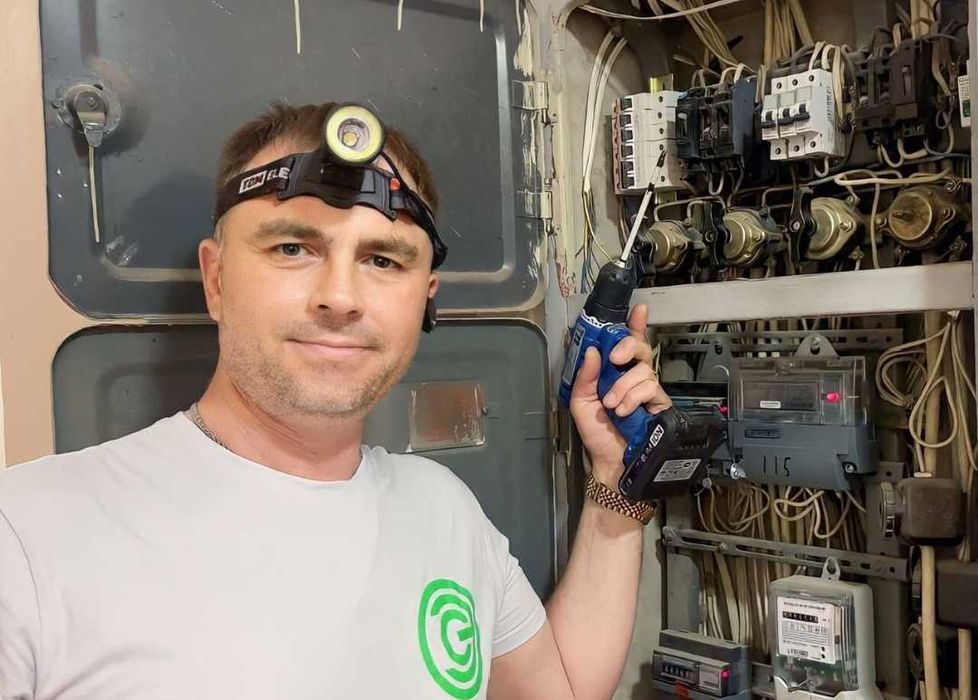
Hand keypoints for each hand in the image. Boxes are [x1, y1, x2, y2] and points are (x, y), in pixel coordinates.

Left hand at [568, 305, 671, 485]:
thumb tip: (593, 351)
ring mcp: (648, 391)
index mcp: (615, 374)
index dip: (634, 325)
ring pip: (643, 370)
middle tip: (613, 358)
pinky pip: (649, 388)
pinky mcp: (660, 404)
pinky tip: (623, 410)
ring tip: (612, 405)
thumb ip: (585, 376)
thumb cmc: (597, 433)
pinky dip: (633, 397)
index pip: (628, 344)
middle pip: (641, 348)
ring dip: (623, 386)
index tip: (638, 309)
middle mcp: (634, 378)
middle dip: (627, 346)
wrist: (610, 463)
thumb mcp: (581, 402)